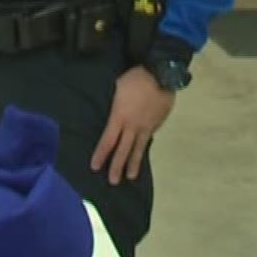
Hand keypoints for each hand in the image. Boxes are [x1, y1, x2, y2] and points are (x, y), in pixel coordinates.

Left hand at [90, 66, 173, 184]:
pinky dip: (143, 149)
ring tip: (130, 177)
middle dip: (117, 166)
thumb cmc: (134, 79)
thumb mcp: (116, 90)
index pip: (108, 141)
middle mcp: (132, 126)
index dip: (101, 154)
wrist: (161, 75)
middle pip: (123, 150)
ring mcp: (146, 127)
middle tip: (113, 181)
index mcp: (119, 117)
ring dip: (133, 164)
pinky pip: (147, 140)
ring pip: (138, 149)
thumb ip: (114, 108)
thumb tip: (113, 117)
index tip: (95, 167)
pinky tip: (140, 156)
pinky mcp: (156, 125)